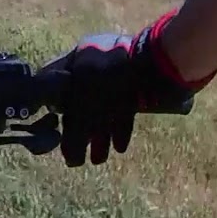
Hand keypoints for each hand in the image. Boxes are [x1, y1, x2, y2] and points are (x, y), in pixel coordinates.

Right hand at [41, 9, 214, 166]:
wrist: (160, 67)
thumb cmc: (111, 83)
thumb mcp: (84, 111)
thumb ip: (73, 133)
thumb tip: (69, 157)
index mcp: (77, 59)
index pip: (58, 88)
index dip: (56, 113)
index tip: (56, 133)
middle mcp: (95, 61)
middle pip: (81, 103)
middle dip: (81, 132)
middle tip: (79, 156)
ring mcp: (118, 71)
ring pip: (103, 107)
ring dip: (101, 135)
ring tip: (99, 159)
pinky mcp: (139, 84)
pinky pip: (123, 107)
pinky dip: (119, 127)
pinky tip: (119, 147)